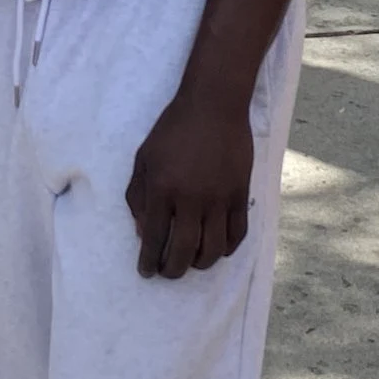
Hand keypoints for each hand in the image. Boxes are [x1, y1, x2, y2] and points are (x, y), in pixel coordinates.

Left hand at [124, 85, 254, 280]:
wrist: (213, 105)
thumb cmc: (172, 130)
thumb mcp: (144, 159)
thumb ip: (139, 197)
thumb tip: (144, 233)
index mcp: (163, 189)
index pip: (154, 239)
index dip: (148, 262)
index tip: (146, 272)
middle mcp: (191, 198)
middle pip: (183, 252)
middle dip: (172, 271)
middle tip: (167, 273)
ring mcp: (219, 198)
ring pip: (213, 249)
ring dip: (200, 263)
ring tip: (191, 262)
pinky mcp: (239, 194)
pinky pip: (237, 234)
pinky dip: (227, 249)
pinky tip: (217, 249)